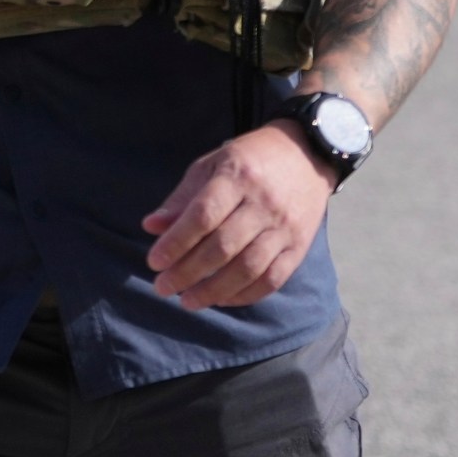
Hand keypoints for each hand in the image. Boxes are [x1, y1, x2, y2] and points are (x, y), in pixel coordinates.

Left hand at [140, 123, 334, 310]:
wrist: (306, 155)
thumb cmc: (248, 161)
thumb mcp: (211, 166)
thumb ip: (182, 198)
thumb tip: (150, 227)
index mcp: (237, 175)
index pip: (203, 215)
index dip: (176, 242)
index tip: (154, 262)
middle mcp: (264, 203)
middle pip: (223, 246)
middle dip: (188, 272)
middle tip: (163, 287)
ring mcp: (285, 227)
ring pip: (249, 268)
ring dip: (214, 290)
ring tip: (187, 301)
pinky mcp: (300, 246)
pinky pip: (273, 279)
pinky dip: (245, 295)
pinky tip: (220, 299)